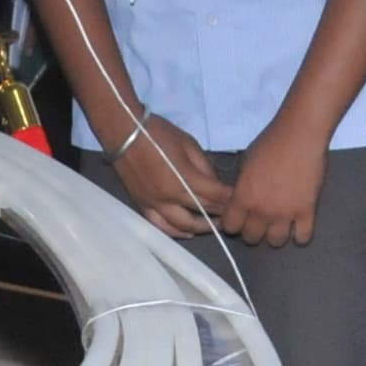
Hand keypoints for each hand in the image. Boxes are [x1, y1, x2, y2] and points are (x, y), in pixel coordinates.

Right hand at [111, 114, 232, 237]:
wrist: (123, 132)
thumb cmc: (158, 133)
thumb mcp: (188, 144)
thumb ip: (204, 166)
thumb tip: (215, 183)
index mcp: (184, 179)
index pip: (214, 196)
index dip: (230, 200)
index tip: (241, 200)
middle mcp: (170, 197)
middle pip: (202, 213)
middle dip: (220, 214)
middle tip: (232, 215)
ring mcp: (155, 204)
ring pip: (182, 226)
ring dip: (201, 228)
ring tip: (214, 225)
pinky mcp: (142, 206)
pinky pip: (161, 227)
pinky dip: (176, 233)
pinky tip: (188, 233)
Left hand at [221, 114, 328, 245]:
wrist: (300, 135)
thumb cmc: (270, 143)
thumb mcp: (246, 163)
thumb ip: (242, 186)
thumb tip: (241, 199)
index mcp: (243, 197)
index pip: (231, 227)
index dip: (233, 223)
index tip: (239, 218)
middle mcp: (262, 211)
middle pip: (251, 238)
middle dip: (253, 231)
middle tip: (259, 221)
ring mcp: (286, 214)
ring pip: (276, 242)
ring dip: (275, 235)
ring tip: (279, 224)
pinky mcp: (307, 212)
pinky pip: (303, 238)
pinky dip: (300, 235)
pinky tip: (298, 226)